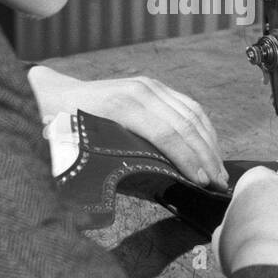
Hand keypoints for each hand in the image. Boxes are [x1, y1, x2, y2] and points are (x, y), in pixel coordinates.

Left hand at [27, 66, 228, 189]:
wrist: (56, 94)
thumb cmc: (63, 127)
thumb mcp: (75, 146)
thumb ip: (96, 163)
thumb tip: (123, 192)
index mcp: (121, 106)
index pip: (165, 133)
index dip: (186, 159)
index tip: (202, 182)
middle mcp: (141, 90)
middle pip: (184, 124)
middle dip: (206, 156)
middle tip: (219, 183)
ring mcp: (150, 86)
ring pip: (192, 113)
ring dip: (210, 144)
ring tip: (220, 171)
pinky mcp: (155, 87)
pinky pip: (188, 106)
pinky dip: (204, 128)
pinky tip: (211, 148)